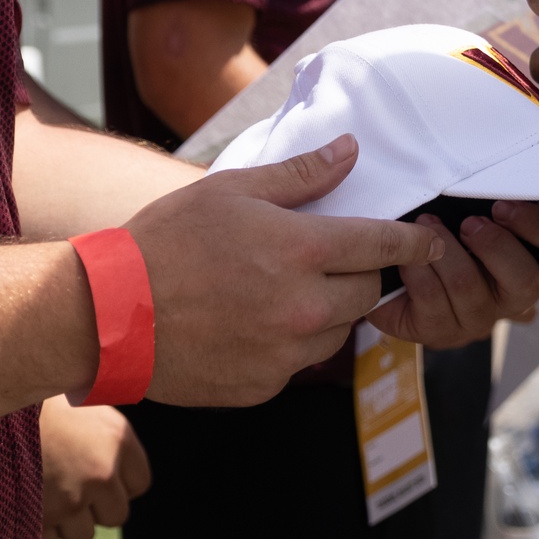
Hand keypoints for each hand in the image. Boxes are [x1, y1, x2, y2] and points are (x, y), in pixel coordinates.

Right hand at [39, 392, 151, 538]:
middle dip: (93, 508)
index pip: (140, 483)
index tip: (99, 475)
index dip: (118, 482)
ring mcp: (70, 501)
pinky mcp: (38, 522)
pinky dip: (36, 532)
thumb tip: (115, 453)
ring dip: (65, 522)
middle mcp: (101, 472)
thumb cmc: (30, 399)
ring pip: (81, 535)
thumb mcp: (77, 399)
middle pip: (115, 515)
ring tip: (42, 493)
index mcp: (117, 437)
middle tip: (68, 486)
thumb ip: (101, 430)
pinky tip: (22, 503)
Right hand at [124, 139, 443, 406]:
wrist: (108, 314)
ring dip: (328, 312)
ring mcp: (284, 353)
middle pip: (367, 294)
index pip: (382, 247)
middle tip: (333, 261)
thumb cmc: (166, 241)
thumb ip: (300, 176)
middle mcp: (303, 308)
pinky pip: (299, 362)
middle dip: (361, 275)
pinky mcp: (263, 386)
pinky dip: (290, 343)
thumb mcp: (231, 190)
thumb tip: (349, 152)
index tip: (430, 243)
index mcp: (301, 252)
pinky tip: (253, 323)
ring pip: (338, 333)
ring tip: (284, 290)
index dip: (413, 244)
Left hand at [368, 201, 538, 349]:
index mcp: (528, 259)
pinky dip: (417, 271)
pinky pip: (433, 301)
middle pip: (528, 282)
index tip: (503, 206)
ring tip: (426, 224)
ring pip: (469, 287)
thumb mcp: (469, 209)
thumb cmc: (442, 232)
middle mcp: (510, 295)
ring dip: (445, 249)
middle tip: (469, 223)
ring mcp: (477, 318)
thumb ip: (488, 199)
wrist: (394, 271)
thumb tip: (490, 171)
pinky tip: (407, 256)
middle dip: (495, 246)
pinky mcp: (440, 332)